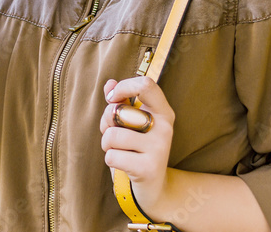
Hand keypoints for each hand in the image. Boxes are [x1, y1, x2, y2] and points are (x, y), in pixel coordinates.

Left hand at [100, 76, 176, 217]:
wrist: (155, 188)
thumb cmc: (137, 149)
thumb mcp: (131, 123)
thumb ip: (120, 102)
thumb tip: (109, 83)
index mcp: (162, 111)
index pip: (145, 85)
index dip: (123, 87)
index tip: (113, 99)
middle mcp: (164, 127)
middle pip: (118, 111)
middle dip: (106, 122)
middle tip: (115, 134)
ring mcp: (159, 148)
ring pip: (112, 135)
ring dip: (107, 144)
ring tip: (120, 150)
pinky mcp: (148, 168)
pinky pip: (112, 156)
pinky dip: (110, 160)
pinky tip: (123, 164)